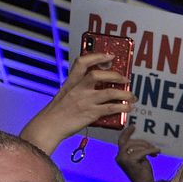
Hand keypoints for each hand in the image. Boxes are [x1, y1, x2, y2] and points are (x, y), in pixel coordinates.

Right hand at [20, 51, 136, 153]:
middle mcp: (78, 89)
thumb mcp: (66, 94)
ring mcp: (85, 100)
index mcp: (71, 82)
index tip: (109, 55)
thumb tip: (99, 88)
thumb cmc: (58, 112)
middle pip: (98, 74)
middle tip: (125, 79)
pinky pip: (111, 108)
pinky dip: (122, 107)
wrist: (50, 126)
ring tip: (132, 96)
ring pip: (109, 92)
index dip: (97, 56)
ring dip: (124, 93)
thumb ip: (79, 89)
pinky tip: (128, 107)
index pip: (82, 62)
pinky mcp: (91, 113)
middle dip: (115, 75)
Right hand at [114, 123, 159, 181]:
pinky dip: (150, 150)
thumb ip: (137, 150)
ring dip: (147, 147)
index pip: (122, 141)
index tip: (133, 126)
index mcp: (120, 156)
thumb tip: (143, 142)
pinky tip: (157, 152)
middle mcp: (119, 157)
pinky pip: (142, 151)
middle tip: (152, 146)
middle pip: (130, 142)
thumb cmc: (143, 173)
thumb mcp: (139, 158)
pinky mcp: (130, 162)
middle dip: (142, 142)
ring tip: (155, 151)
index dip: (127, 132)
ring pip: (136, 146)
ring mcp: (123, 159)